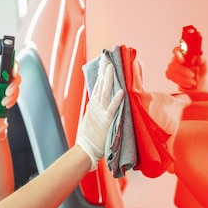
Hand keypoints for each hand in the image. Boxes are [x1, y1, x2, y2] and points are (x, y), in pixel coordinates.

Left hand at [0, 61, 21, 136]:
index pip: (9, 64)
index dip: (14, 66)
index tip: (13, 73)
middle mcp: (5, 79)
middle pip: (16, 77)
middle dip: (13, 85)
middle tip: (7, 91)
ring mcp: (9, 88)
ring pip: (17, 89)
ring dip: (11, 96)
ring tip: (2, 101)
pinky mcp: (11, 97)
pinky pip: (16, 98)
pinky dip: (11, 102)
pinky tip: (4, 104)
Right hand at [76, 56, 124, 170]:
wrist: (87, 149)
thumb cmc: (92, 136)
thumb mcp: (93, 117)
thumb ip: (98, 107)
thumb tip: (103, 96)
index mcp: (94, 104)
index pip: (99, 85)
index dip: (102, 74)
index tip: (105, 62)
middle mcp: (97, 106)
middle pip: (101, 85)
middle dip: (104, 71)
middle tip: (106, 58)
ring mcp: (101, 112)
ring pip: (105, 92)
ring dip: (109, 80)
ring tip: (112, 67)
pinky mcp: (106, 121)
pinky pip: (113, 109)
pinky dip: (117, 100)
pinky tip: (121, 92)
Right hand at [165, 46, 206, 91]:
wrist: (198, 81)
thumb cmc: (200, 70)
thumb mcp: (204, 65)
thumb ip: (202, 60)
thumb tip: (199, 57)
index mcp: (184, 53)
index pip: (176, 50)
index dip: (177, 54)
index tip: (182, 60)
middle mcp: (176, 59)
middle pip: (174, 64)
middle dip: (183, 71)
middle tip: (192, 75)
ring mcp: (172, 67)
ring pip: (173, 73)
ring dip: (184, 79)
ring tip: (193, 82)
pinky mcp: (170, 75)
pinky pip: (173, 78)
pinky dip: (182, 82)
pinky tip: (188, 84)